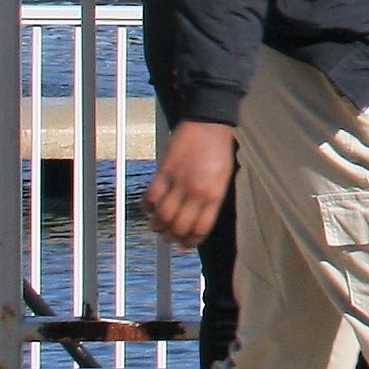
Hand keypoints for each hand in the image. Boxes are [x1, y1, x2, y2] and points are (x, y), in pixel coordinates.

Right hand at [144, 121, 235, 249]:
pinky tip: (148, 207)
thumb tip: (196, 220)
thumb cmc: (218, 150)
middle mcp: (197, 192)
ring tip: (156, 225)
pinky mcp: (164, 171)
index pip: (200, 229)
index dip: (190, 241)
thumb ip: (209, 199)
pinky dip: (147, 207)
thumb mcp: (222, 178)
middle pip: (178, 226)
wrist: (210, 124)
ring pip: (162, 216)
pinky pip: (150, 197)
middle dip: (171, 237)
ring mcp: (179, 182)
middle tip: (167, 236)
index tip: (183, 244)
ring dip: (156, 225)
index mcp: (214, 195)